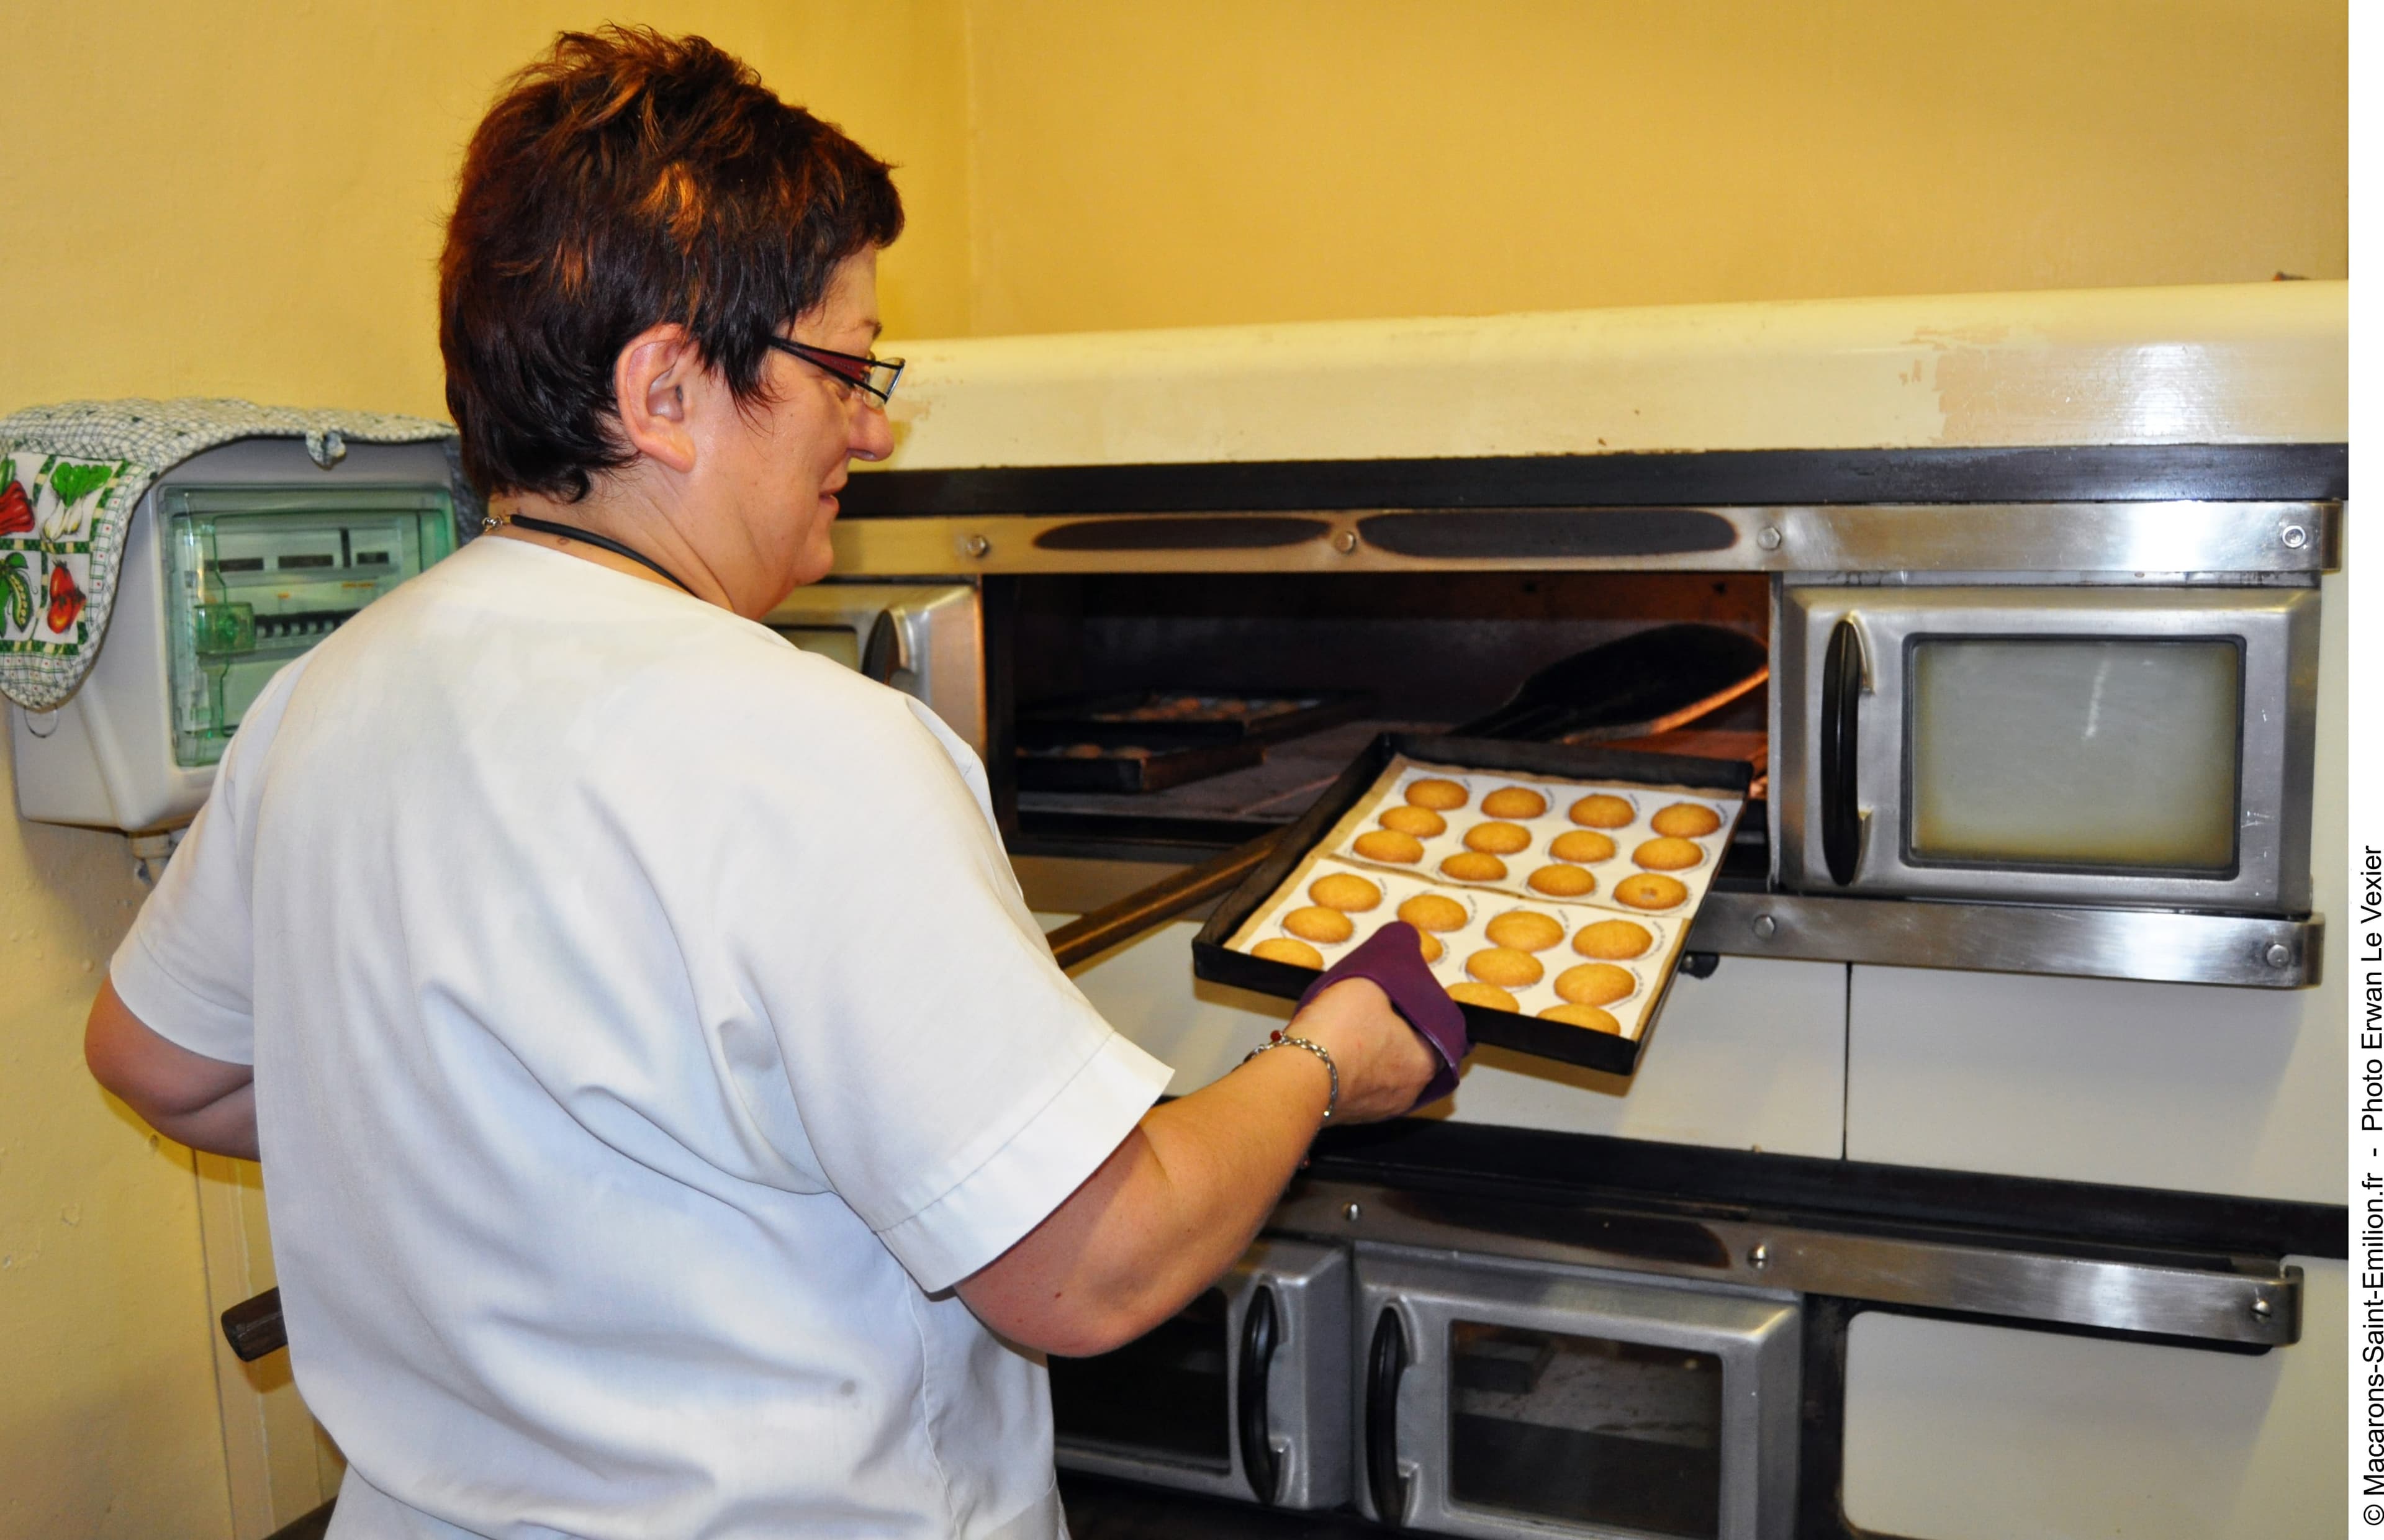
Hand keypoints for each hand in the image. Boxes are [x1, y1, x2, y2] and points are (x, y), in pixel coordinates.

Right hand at [1285, 976, 1440, 1122]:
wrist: (1296, 1078)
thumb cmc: (1338, 1033)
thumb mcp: (1369, 983)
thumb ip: (1390, 973)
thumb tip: (1399, 960)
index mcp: (1425, 1062)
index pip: (1436, 1029)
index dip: (1416, 1006)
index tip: (1399, 995)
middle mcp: (1408, 1092)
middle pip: (1406, 1050)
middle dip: (1391, 1030)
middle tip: (1371, 1009)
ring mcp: (1378, 1108)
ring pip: (1380, 1070)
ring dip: (1369, 1051)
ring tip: (1348, 1029)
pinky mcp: (1349, 1115)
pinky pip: (1356, 1085)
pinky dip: (1350, 1069)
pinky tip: (1333, 1052)